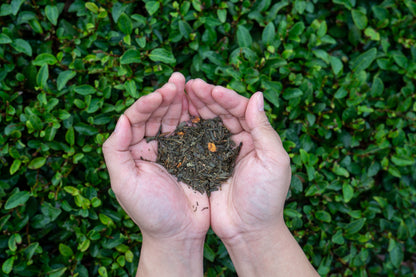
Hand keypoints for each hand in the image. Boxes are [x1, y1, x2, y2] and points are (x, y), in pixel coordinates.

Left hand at [103, 73, 209, 275]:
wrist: (179, 233)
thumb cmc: (149, 212)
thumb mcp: (124, 184)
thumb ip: (116, 151)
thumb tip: (121, 120)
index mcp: (134, 150)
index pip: (136, 118)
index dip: (146, 104)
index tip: (160, 94)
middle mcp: (153, 146)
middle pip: (157, 113)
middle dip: (166, 96)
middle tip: (178, 81)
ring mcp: (174, 149)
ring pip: (175, 118)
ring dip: (181, 100)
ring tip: (189, 84)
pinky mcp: (194, 154)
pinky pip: (194, 130)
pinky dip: (197, 116)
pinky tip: (202, 103)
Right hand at [186, 79, 317, 275]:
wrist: (248, 230)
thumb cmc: (266, 198)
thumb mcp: (273, 161)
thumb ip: (264, 129)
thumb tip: (256, 95)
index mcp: (257, 137)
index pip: (241, 109)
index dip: (226, 98)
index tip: (211, 90)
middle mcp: (239, 141)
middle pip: (222, 112)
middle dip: (207, 98)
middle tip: (190, 85)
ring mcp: (221, 152)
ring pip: (207, 123)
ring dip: (196, 108)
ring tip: (180, 94)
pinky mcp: (206, 164)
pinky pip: (196, 141)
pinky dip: (187, 127)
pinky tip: (177, 118)